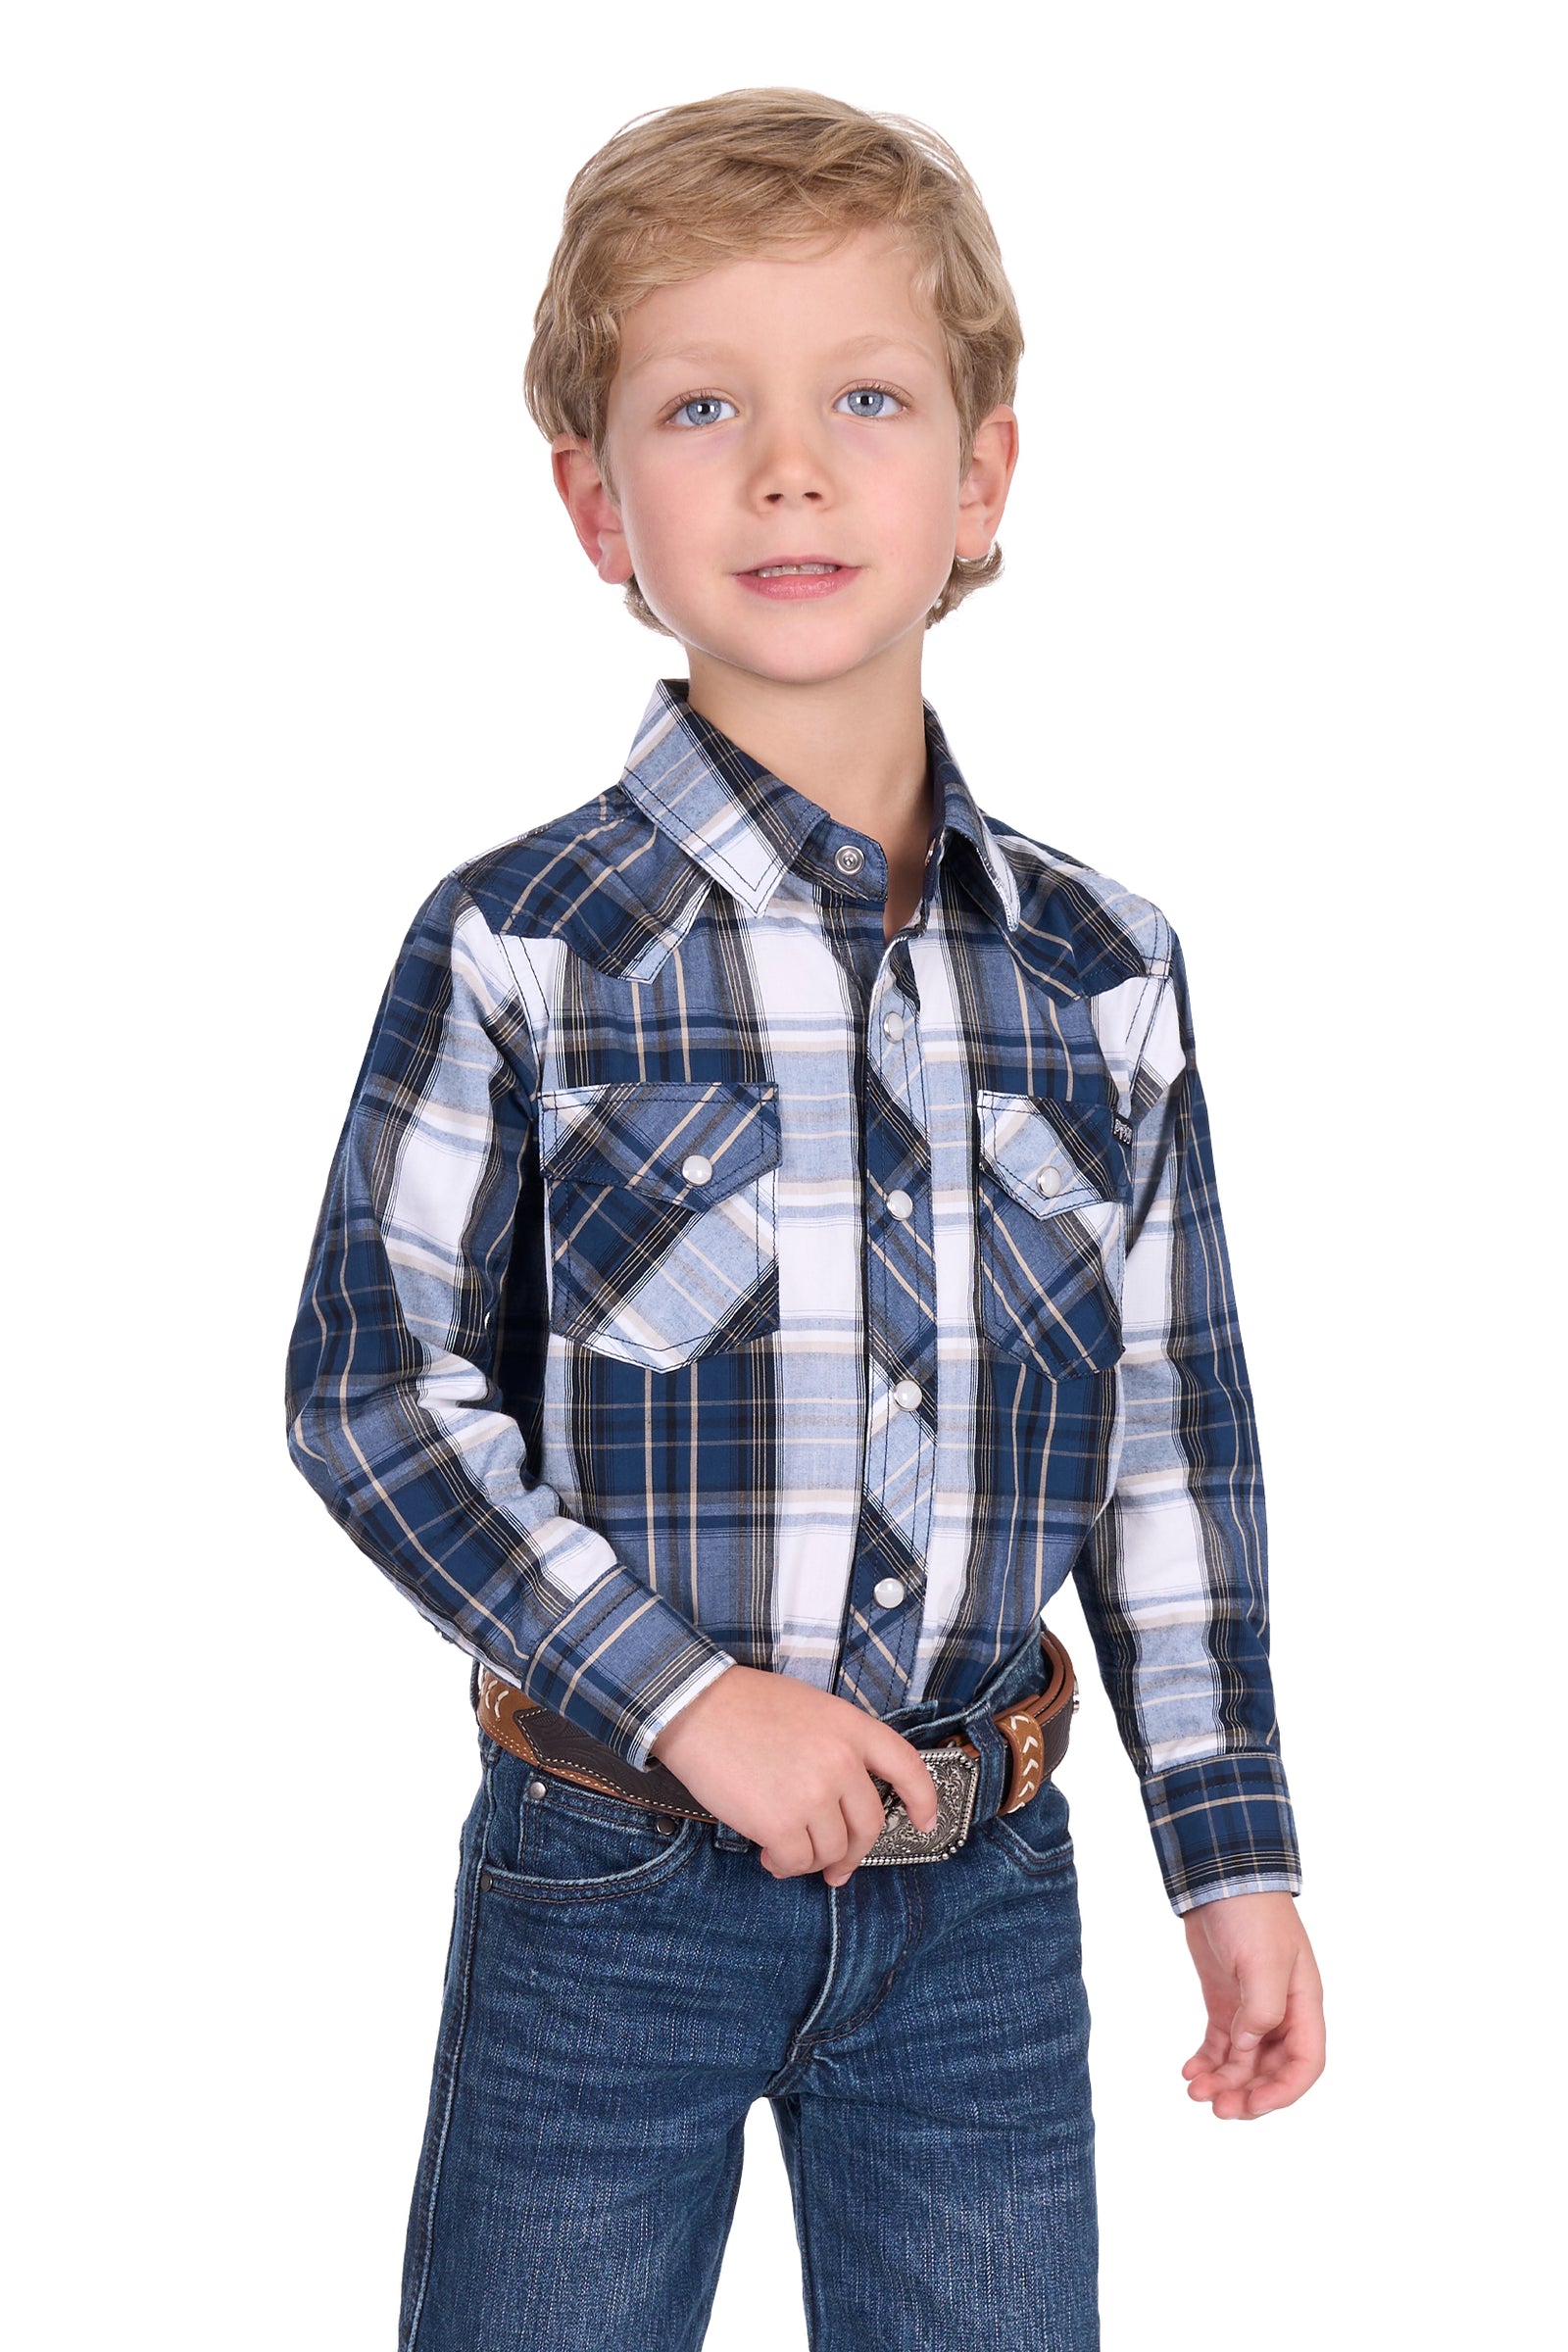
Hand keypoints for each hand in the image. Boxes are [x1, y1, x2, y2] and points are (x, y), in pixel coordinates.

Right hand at [648, 1665, 939, 1883]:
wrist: (694, 1706)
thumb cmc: (744, 1705)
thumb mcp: (810, 1709)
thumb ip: (837, 1746)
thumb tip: (842, 1801)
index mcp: (852, 1727)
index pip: (906, 1767)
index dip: (923, 1800)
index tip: (927, 1822)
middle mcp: (841, 1762)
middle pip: (869, 1825)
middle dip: (853, 1852)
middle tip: (837, 1866)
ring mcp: (813, 1794)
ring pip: (832, 1849)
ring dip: (813, 1860)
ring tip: (786, 1850)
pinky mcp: (780, 1822)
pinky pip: (796, 1861)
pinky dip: (785, 1865)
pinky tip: (769, 1854)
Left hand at [1180, 1890, 1324, 2118]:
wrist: (1219, 1878)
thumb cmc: (1252, 1914)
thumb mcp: (1263, 1961)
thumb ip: (1262, 2010)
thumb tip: (1246, 2049)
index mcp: (1302, 2004)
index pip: (1305, 2063)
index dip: (1283, 2091)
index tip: (1252, 2104)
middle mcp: (1281, 2012)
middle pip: (1272, 2070)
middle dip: (1247, 2093)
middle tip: (1217, 2108)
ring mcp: (1250, 2008)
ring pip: (1243, 2062)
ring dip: (1223, 2082)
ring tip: (1195, 2091)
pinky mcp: (1224, 2002)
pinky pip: (1220, 2044)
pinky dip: (1207, 2062)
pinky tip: (1189, 2071)